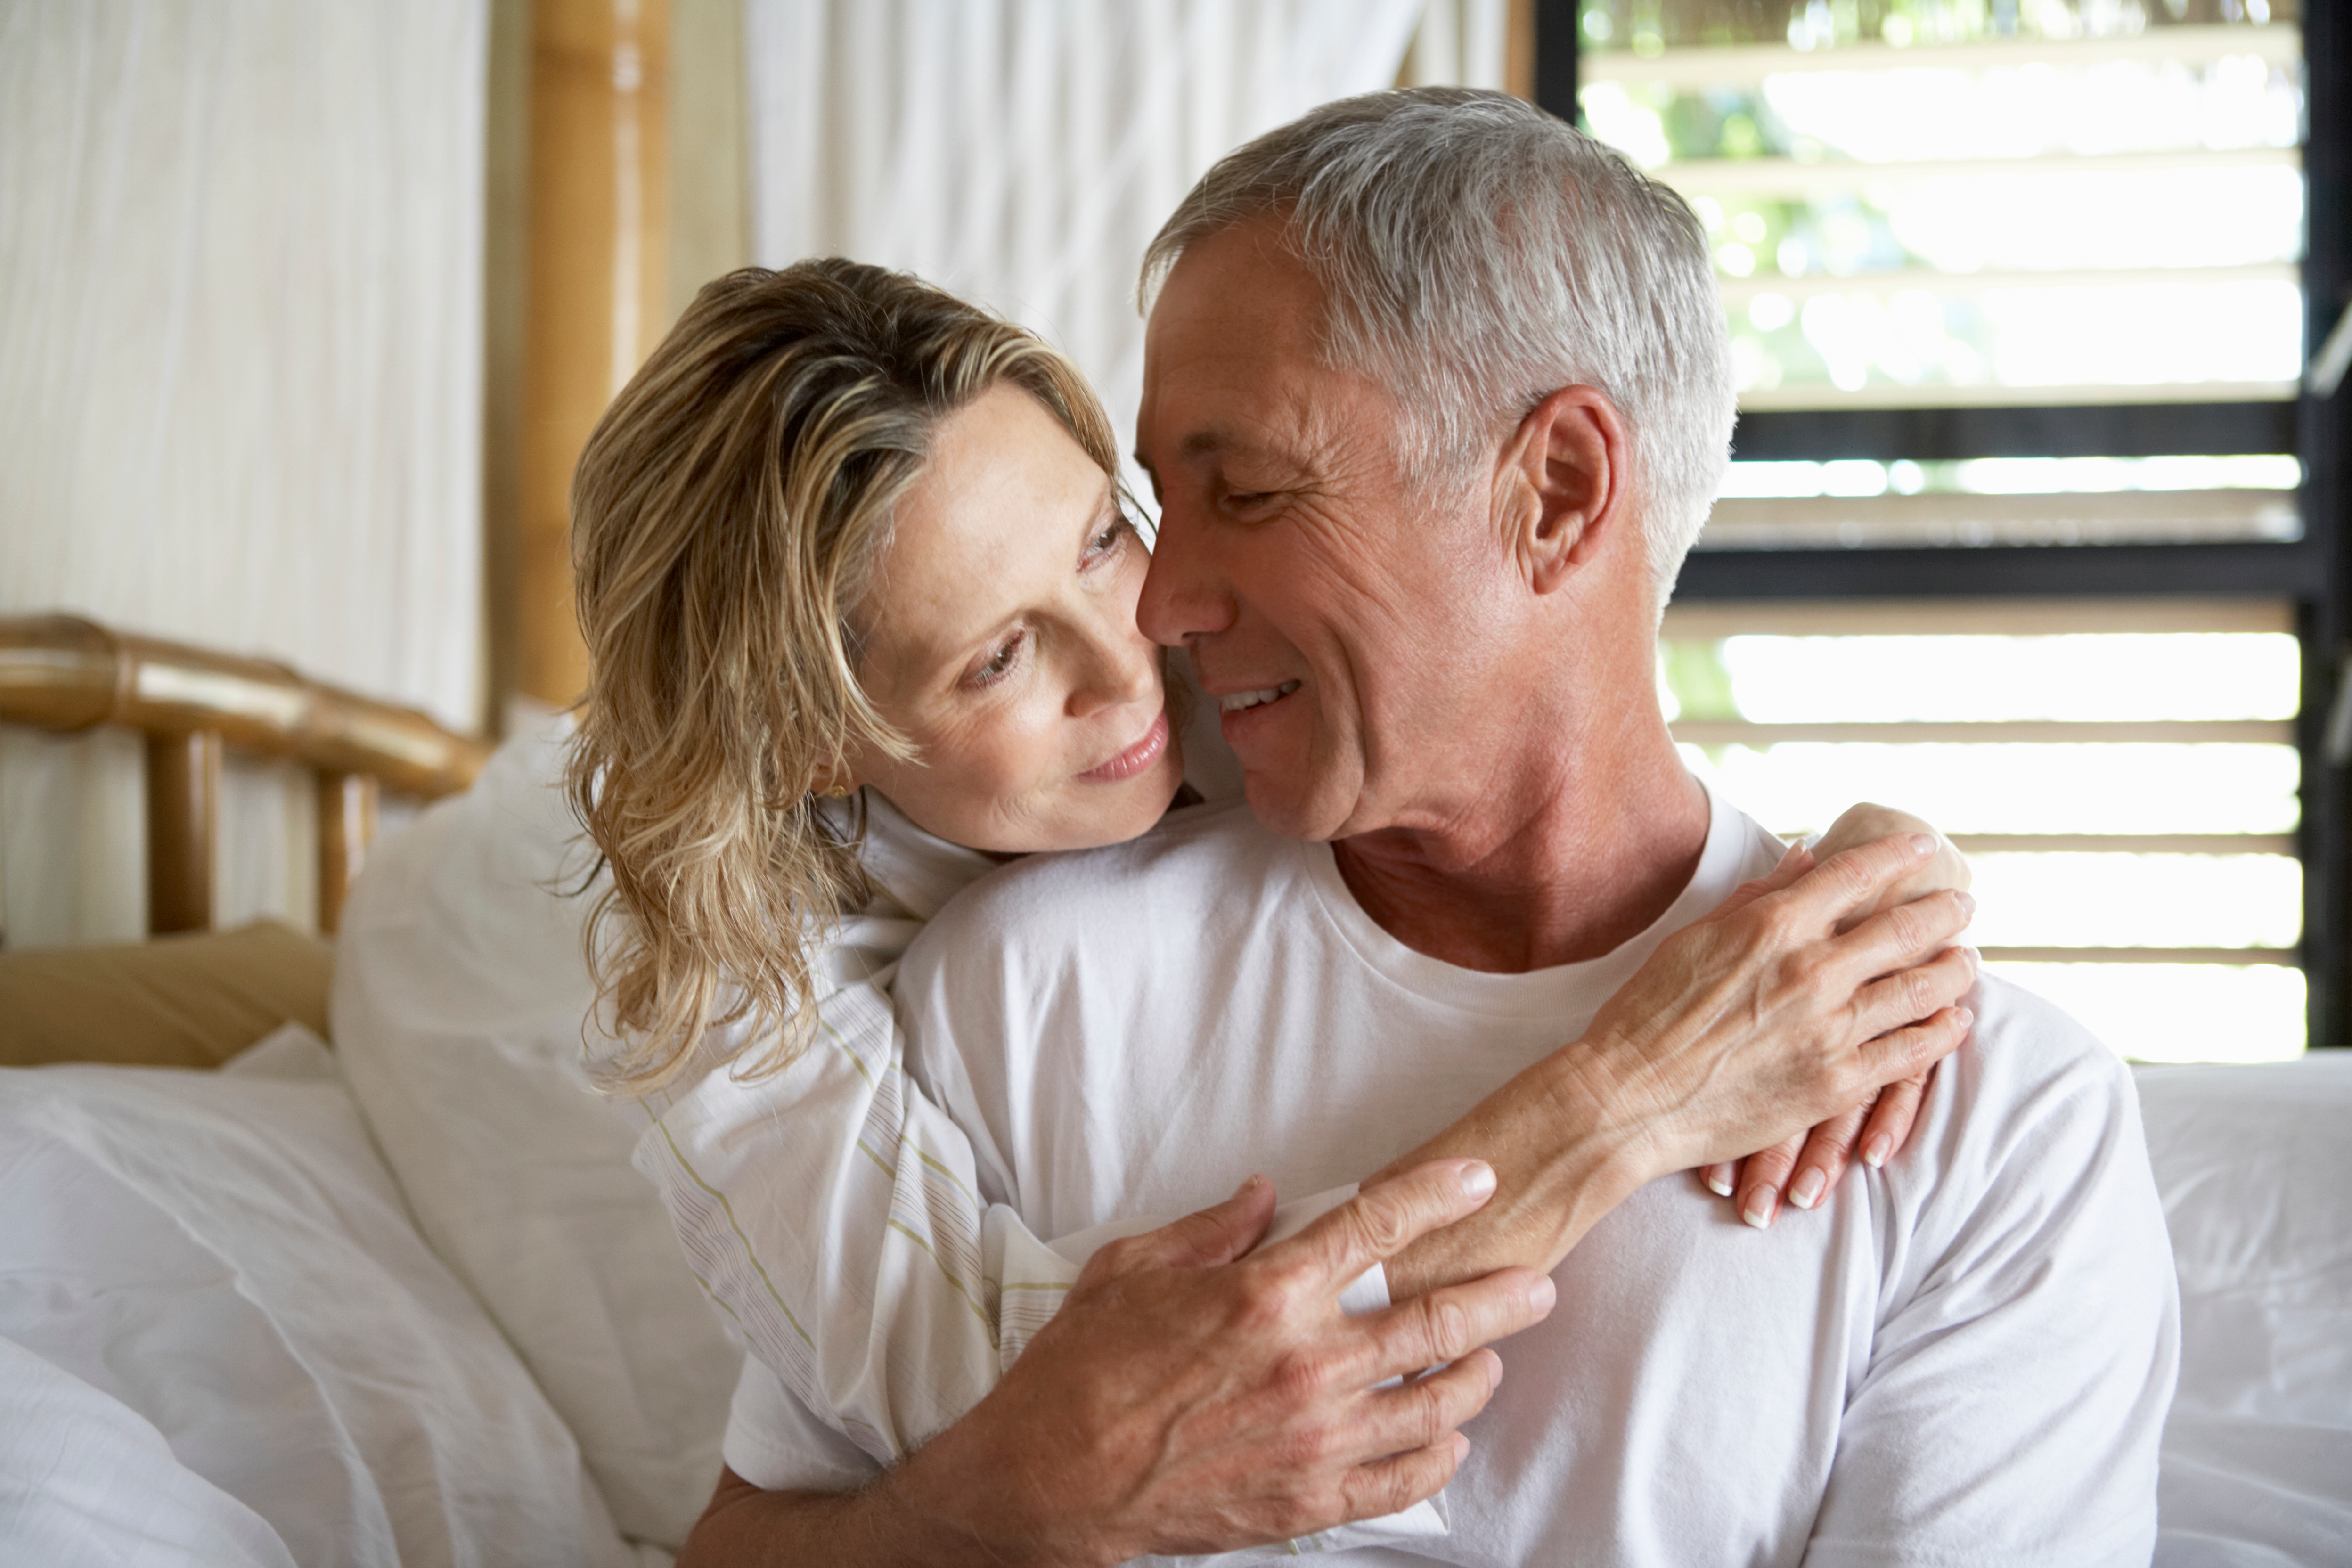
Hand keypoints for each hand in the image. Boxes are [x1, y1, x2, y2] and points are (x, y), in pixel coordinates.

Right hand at [878, 1160, 1555, 1566]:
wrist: (1052, 1479)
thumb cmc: (1083, 1369)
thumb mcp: (1133, 1268)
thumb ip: (1211, 1227)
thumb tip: (1267, 1193)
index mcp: (1265, 1294)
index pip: (1378, 1226)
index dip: (1438, 1195)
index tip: (1479, 1180)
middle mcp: (1306, 1363)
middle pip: (1436, 1318)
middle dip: (1501, 1295)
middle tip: (1535, 1282)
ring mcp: (1315, 1438)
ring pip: (1435, 1400)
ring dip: (1479, 1374)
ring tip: (1492, 1358)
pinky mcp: (1309, 1499)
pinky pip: (1404, 1479)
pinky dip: (1440, 1454)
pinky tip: (1449, 1436)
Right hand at [1561, 828, 1976, 1180]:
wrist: (1631, 1097)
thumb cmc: (1648, 1014)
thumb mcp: (1695, 939)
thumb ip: (1757, 897)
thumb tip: (1805, 857)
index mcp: (1772, 927)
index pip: (1854, 875)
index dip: (1896, 855)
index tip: (1921, 845)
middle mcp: (1811, 971)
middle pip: (1903, 928)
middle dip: (1942, 911)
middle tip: (1964, 903)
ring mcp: (1830, 1030)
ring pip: (1921, 989)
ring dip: (1954, 968)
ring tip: (1967, 959)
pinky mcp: (1836, 1084)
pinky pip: (1911, 1054)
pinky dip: (1942, 1032)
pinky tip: (1956, 1020)